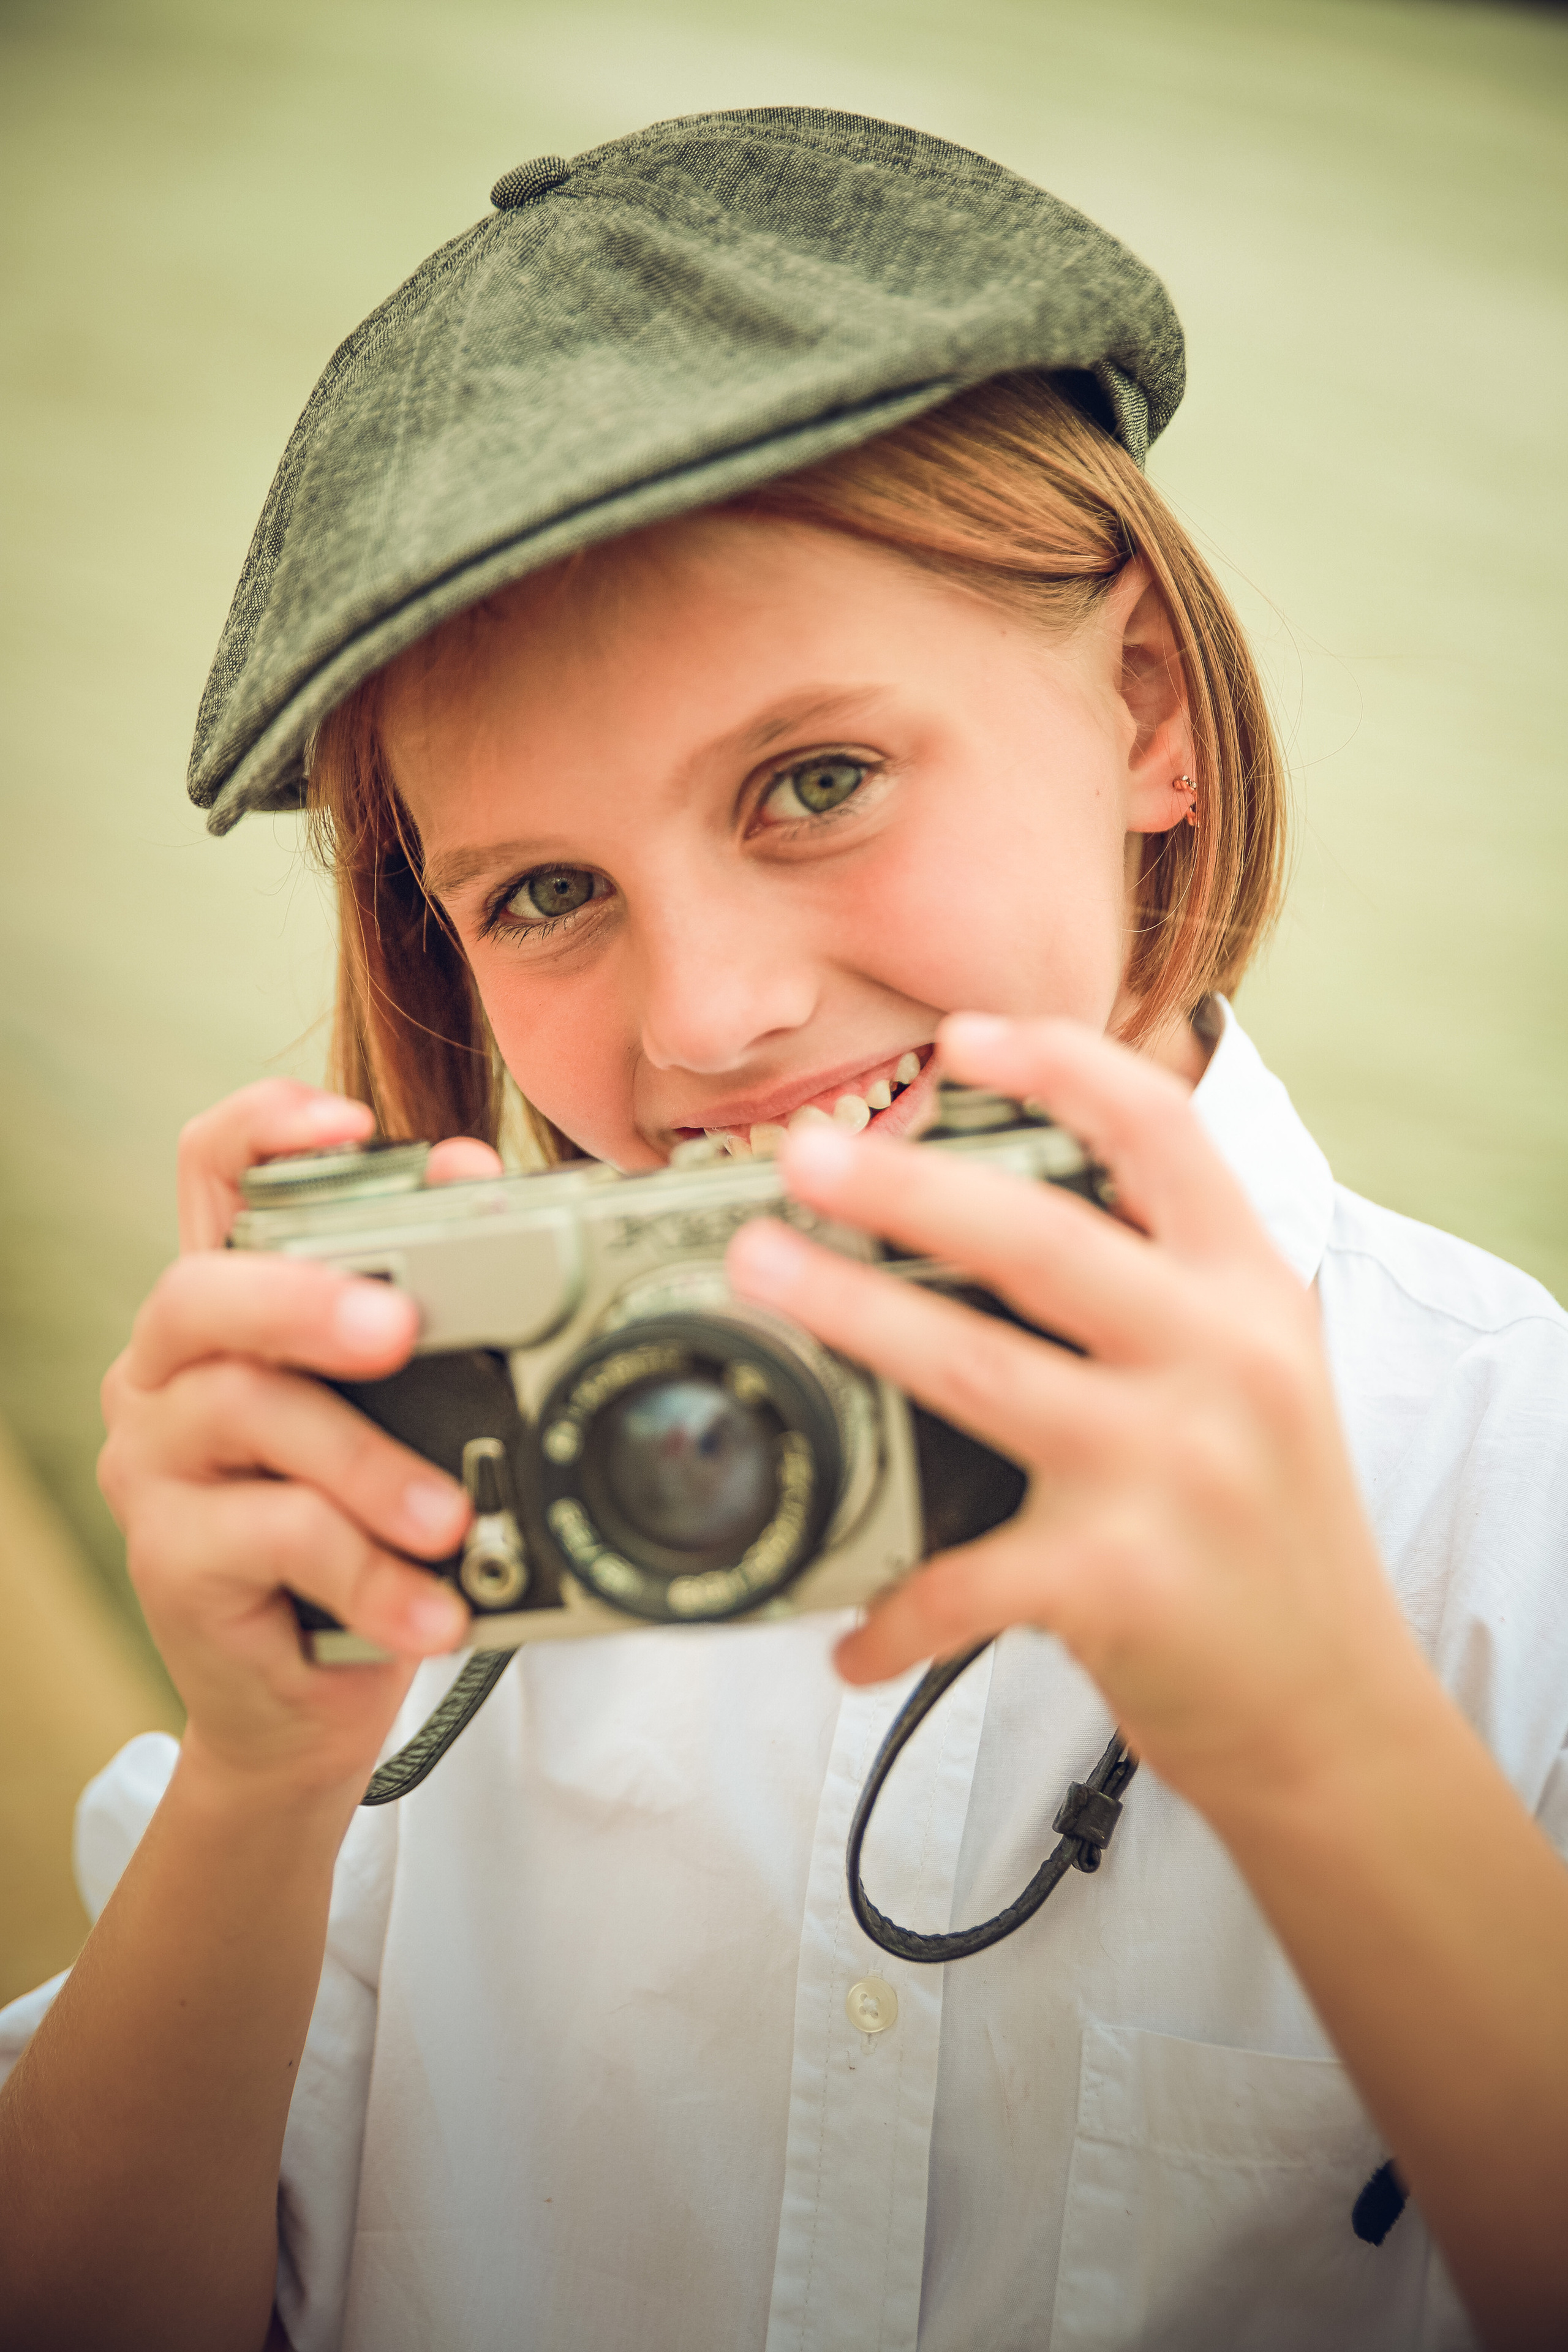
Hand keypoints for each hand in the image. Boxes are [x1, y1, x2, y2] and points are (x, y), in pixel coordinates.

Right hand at [99, 1081, 503, 1802]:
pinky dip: (371, 1572)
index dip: (265, 1126)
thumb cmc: (362, 1530)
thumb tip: (479, 1182)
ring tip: (451, 1519)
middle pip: (202, 1290)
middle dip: (306, 1299)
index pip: (210, 1172)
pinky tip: (432, 1608)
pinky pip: (275, 1538)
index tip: (355, 1126)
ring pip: (248, 1414)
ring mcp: (154, 1463)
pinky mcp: (168, 1556)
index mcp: (227, 1308)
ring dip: (368, 1463)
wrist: (307, 1699)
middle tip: (399, 1331)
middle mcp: (167, 1370)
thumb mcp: (403, 1416)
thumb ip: (423, 1307)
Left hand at [727, 1014, 1426, 1821]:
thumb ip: (1168, 1286)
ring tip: (759, 1271)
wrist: (1335, 1710)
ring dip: (850, 1314)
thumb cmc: (1268, 1532)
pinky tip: (845, 1632)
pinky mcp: (1120, 1581)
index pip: (1163, 1134)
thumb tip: (998, 1206)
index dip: (1059, 1065)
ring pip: (978, 1368)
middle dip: (904, 1184)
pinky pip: (965, 1578)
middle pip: (1040, 1238)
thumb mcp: (1260, 1373)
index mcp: (1251, 1292)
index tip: (959, 1035)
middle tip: (802, 1155)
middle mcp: (1221, 1362)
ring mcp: (1170, 1469)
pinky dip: (892, 1609)